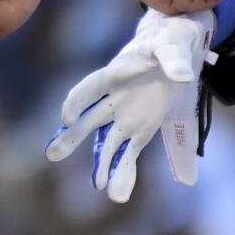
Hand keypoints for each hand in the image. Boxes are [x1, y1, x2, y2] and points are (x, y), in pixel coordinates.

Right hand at [46, 11, 209, 203]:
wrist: (177, 53)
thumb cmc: (169, 42)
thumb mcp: (174, 45)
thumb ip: (174, 60)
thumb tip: (181, 76)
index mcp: (117, 73)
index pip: (92, 87)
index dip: (78, 101)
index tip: (67, 117)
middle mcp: (114, 99)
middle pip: (89, 119)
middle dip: (73, 137)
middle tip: (53, 154)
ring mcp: (125, 117)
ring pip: (107, 142)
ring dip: (101, 163)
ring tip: (99, 186)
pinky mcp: (140, 131)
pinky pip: (128, 153)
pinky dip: (123, 172)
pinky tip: (118, 193)